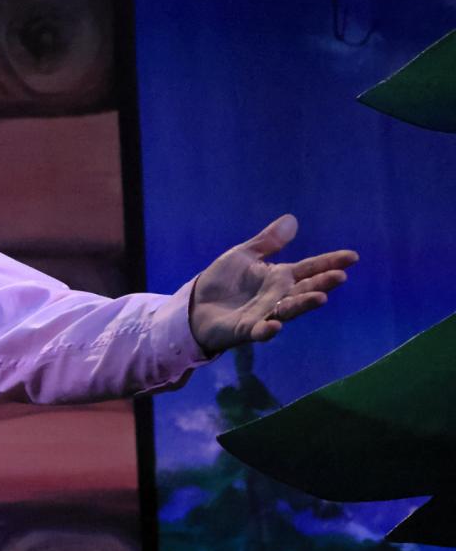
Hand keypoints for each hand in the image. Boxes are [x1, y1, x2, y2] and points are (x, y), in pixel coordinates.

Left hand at [189, 214, 357, 354]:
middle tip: (340, 276)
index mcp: (279, 277)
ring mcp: (264, 314)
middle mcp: (278, 297)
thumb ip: (268, 242)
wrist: (196, 304)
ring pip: (289, 310)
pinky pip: (259, 331)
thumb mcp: (244, 256)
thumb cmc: (224, 280)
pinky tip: (275, 326)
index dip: (330, 262)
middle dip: (323, 283)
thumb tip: (291, 219)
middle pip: (305, 289)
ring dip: (304, 305)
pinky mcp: (246, 329)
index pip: (310, 268)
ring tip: (320, 298)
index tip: (353, 256)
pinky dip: (268, 329)